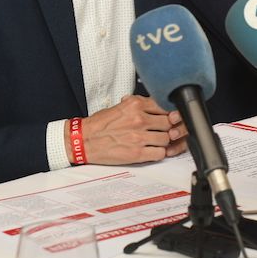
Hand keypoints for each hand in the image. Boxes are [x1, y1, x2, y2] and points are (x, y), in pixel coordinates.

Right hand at [73, 95, 188, 164]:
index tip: (173, 116)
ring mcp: (139, 137)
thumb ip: (140, 104)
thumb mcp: (120, 106)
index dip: (171, 112)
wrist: (84, 140)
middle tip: (168, 130)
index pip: (165, 105)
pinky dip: (160, 152)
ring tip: (158, 141)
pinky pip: (160, 153)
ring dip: (165, 141)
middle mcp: (139, 119)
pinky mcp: (137, 153)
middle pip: (169, 122)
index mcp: (135, 105)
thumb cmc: (100, 124)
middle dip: (170, 127)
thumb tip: (157, 105)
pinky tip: (153, 150)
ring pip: (167, 138)